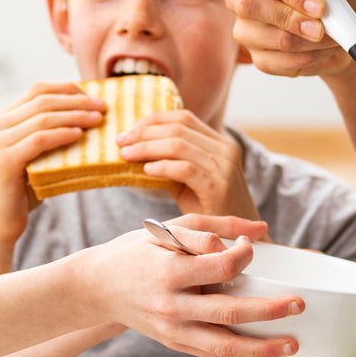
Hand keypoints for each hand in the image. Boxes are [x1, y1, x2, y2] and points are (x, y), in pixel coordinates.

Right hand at [0, 82, 104, 244]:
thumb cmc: (20, 193)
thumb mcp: (32, 157)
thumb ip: (46, 137)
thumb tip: (87, 120)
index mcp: (0, 120)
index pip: (36, 90)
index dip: (67, 89)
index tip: (92, 96)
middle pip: (42, 99)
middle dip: (76, 100)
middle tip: (102, 106)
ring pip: (43, 117)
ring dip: (75, 115)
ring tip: (98, 119)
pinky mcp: (4, 160)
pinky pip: (39, 139)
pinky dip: (62, 134)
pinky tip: (80, 135)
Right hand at [77, 214, 301, 356]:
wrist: (97, 288)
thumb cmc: (135, 252)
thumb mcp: (169, 229)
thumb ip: (216, 225)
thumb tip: (261, 230)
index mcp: (169, 270)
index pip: (218, 266)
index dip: (242, 256)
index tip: (250, 248)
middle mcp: (171, 304)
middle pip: (228, 312)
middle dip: (268, 311)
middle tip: (298, 305)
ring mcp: (173, 329)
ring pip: (223, 345)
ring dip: (261, 348)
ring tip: (291, 345)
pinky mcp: (174, 343)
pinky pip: (212, 355)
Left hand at [117, 110, 261, 223]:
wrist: (235, 239)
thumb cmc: (209, 209)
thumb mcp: (192, 178)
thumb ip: (172, 161)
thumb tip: (134, 149)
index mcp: (220, 142)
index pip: (184, 117)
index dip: (153, 120)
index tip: (130, 130)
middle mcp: (225, 149)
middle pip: (178, 128)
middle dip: (144, 133)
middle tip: (120, 141)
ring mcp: (224, 167)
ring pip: (178, 145)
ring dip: (147, 148)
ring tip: (126, 155)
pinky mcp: (218, 186)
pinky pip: (184, 169)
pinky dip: (162, 167)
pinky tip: (146, 170)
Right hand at [225, 0, 355, 77]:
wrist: (346, 33)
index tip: (319, 5)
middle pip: (251, 5)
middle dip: (293, 19)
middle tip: (322, 27)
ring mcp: (247, 30)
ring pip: (274, 38)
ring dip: (311, 41)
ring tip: (333, 37)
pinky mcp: (258, 58)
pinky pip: (282, 62)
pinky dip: (311, 58)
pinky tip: (322, 49)